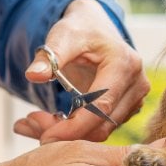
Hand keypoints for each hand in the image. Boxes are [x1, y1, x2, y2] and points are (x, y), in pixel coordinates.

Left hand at [14, 0, 149, 142]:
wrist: (95, 28)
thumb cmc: (80, 30)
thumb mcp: (63, 36)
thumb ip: (49, 55)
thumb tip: (34, 75)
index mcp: (124, 65)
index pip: (100, 107)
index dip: (72, 128)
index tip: (43, 136)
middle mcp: (137, 85)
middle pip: (101, 125)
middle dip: (64, 132)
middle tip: (28, 125)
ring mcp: (135, 100)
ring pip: (100, 131)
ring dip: (66, 134)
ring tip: (33, 122)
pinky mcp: (127, 109)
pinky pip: (100, 128)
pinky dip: (74, 131)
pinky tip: (49, 122)